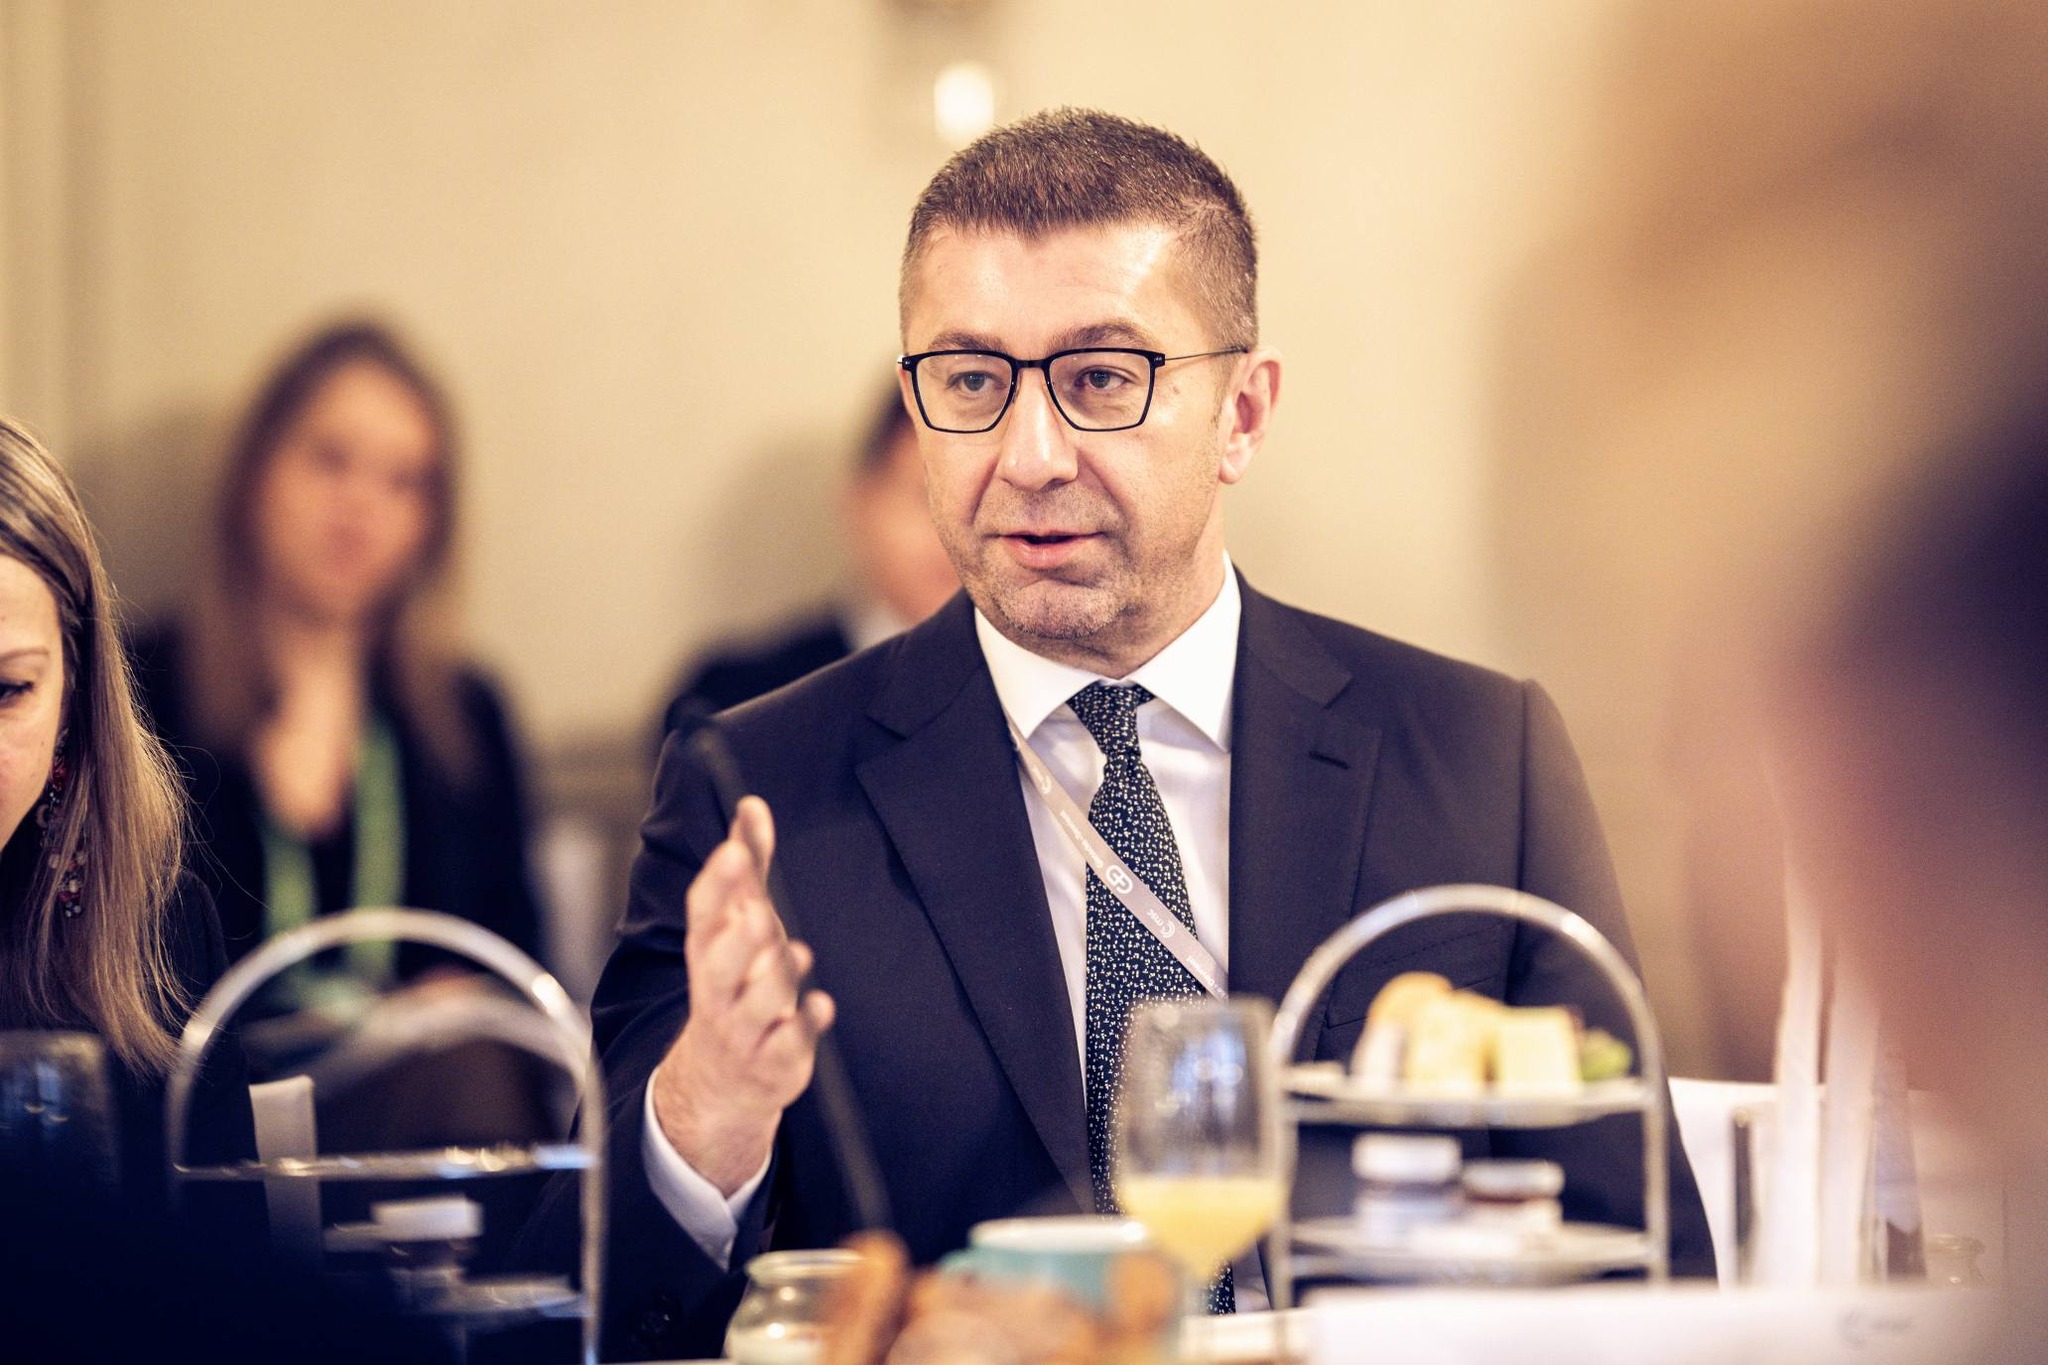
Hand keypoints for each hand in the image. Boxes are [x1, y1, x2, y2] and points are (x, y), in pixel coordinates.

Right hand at [651, 796, 835, 1194]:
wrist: (721, 1077)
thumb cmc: (737, 981)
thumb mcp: (740, 921)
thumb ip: (748, 866)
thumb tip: (752, 806)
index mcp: (709, 948)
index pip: (704, 913)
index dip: (718, 883)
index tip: (734, 851)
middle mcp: (718, 988)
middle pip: (720, 964)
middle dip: (738, 939)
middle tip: (757, 913)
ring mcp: (744, 1028)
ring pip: (755, 1004)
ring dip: (775, 978)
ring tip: (797, 952)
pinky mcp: (773, 1060)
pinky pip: (787, 1044)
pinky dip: (804, 1025)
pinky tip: (822, 1005)